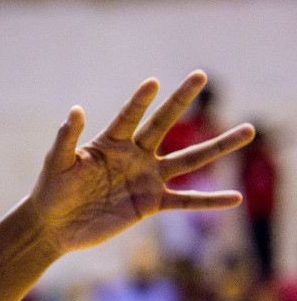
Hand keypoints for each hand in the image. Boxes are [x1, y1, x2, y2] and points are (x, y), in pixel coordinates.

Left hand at [27, 71, 253, 254]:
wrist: (53, 226)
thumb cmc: (51, 191)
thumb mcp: (56, 164)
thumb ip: (66, 138)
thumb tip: (76, 110)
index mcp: (111, 143)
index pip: (129, 117)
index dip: (139, 101)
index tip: (153, 82)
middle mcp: (134, 155)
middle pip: (164, 125)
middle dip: (181, 100)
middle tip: (200, 75)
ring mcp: (146, 178)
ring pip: (189, 159)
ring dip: (218, 146)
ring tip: (248, 130)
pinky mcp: (150, 203)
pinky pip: (185, 200)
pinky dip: (209, 201)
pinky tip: (235, 199)